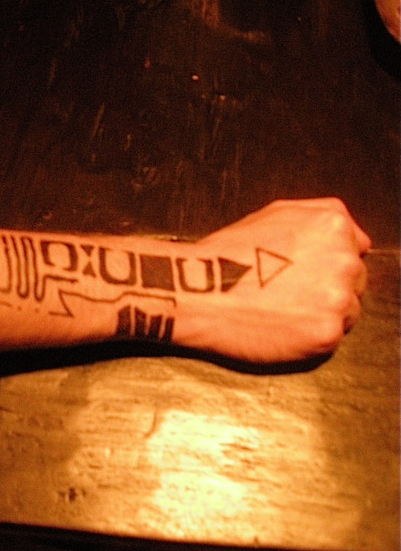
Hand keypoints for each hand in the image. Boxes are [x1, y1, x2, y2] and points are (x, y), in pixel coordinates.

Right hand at [182, 198, 370, 362]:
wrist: (196, 291)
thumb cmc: (225, 256)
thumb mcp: (273, 214)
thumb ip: (314, 219)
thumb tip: (342, 234)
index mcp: (332, 225)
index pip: (355, 248)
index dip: (326, 262)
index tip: (305, 273)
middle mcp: (343, 259)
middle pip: (354, 281)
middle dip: (326, 288)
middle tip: (286, 294)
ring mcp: (338, 298)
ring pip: (348, 311)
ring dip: (321, 313)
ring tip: (281, 310)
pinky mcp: (326, 332)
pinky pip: (330, 336)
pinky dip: (309, 336)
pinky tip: (281, 326)